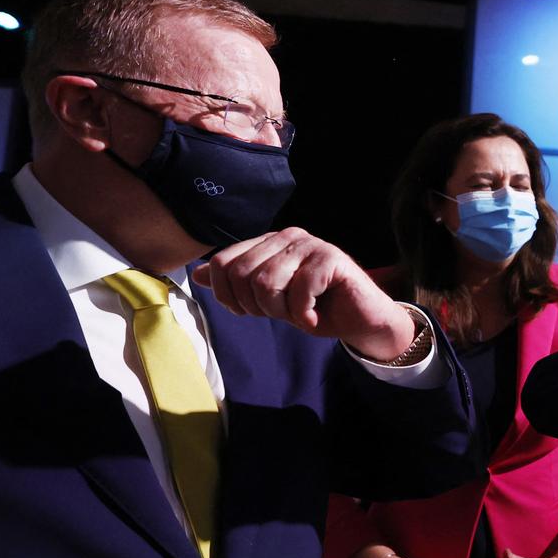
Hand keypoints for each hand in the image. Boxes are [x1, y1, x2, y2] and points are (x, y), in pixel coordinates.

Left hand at [192, 228, 414, 360]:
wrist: (360, 320)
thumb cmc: (315, 308)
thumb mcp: (269, 300)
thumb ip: (236, 285)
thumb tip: (198, 274)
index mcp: (268, 242)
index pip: (224, 262)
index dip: (229, 296)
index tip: (251, 311)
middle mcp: (287, 237)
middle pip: (242, 273)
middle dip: (257, 306)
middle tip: (281, 314)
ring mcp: (310, 244)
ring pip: (267, 282)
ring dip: (281, 311)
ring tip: (299, 314)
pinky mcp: (331, 258)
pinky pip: (299, 289)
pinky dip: (303, 313)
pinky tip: (314, 316)